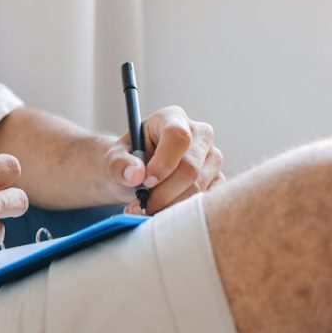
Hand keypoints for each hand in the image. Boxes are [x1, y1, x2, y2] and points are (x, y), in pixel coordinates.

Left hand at [104, 106, 224, 214]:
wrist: (137, 174)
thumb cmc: (127, 161)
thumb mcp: (113, 159)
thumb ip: (119, 164)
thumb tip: (135, 175)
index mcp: (173, 118)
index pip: (178, 137)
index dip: (163, 163)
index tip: (146, 182)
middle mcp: (200, 135)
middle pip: (190, 168)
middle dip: (163, 193)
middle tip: (139, 206)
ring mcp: (212, 158)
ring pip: (198, 189)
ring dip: (169, 206)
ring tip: (144, 210)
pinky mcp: (218, 180)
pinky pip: (205, 202)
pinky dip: (182, 213)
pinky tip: (161, 214)